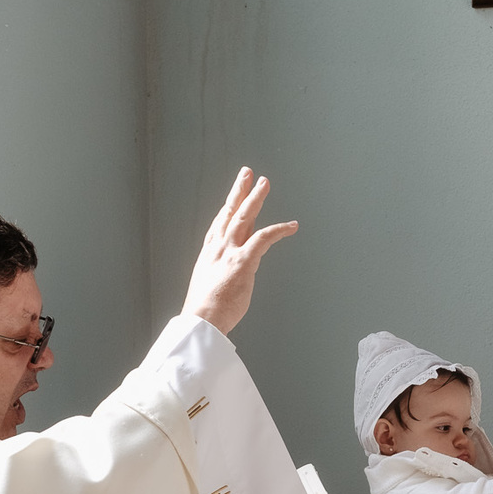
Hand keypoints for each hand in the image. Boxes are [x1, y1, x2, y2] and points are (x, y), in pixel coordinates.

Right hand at [183, 168, 297, 334]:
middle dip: (239, 191)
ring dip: (255, 198)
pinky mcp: (243, 261)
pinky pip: (264, 238)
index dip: (227, 207)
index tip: (232, 196)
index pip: (219, 224)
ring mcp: (230, 252)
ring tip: (264, 183)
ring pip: (244, 216)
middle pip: (230, 212)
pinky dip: (279, 230)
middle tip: (247, 174)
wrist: (202, 319)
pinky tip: (291, 226)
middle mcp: (218, 248)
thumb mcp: (209, 286)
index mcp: (209, 254)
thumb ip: (220, 275)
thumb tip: (231, 276)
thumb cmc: (206, 311)